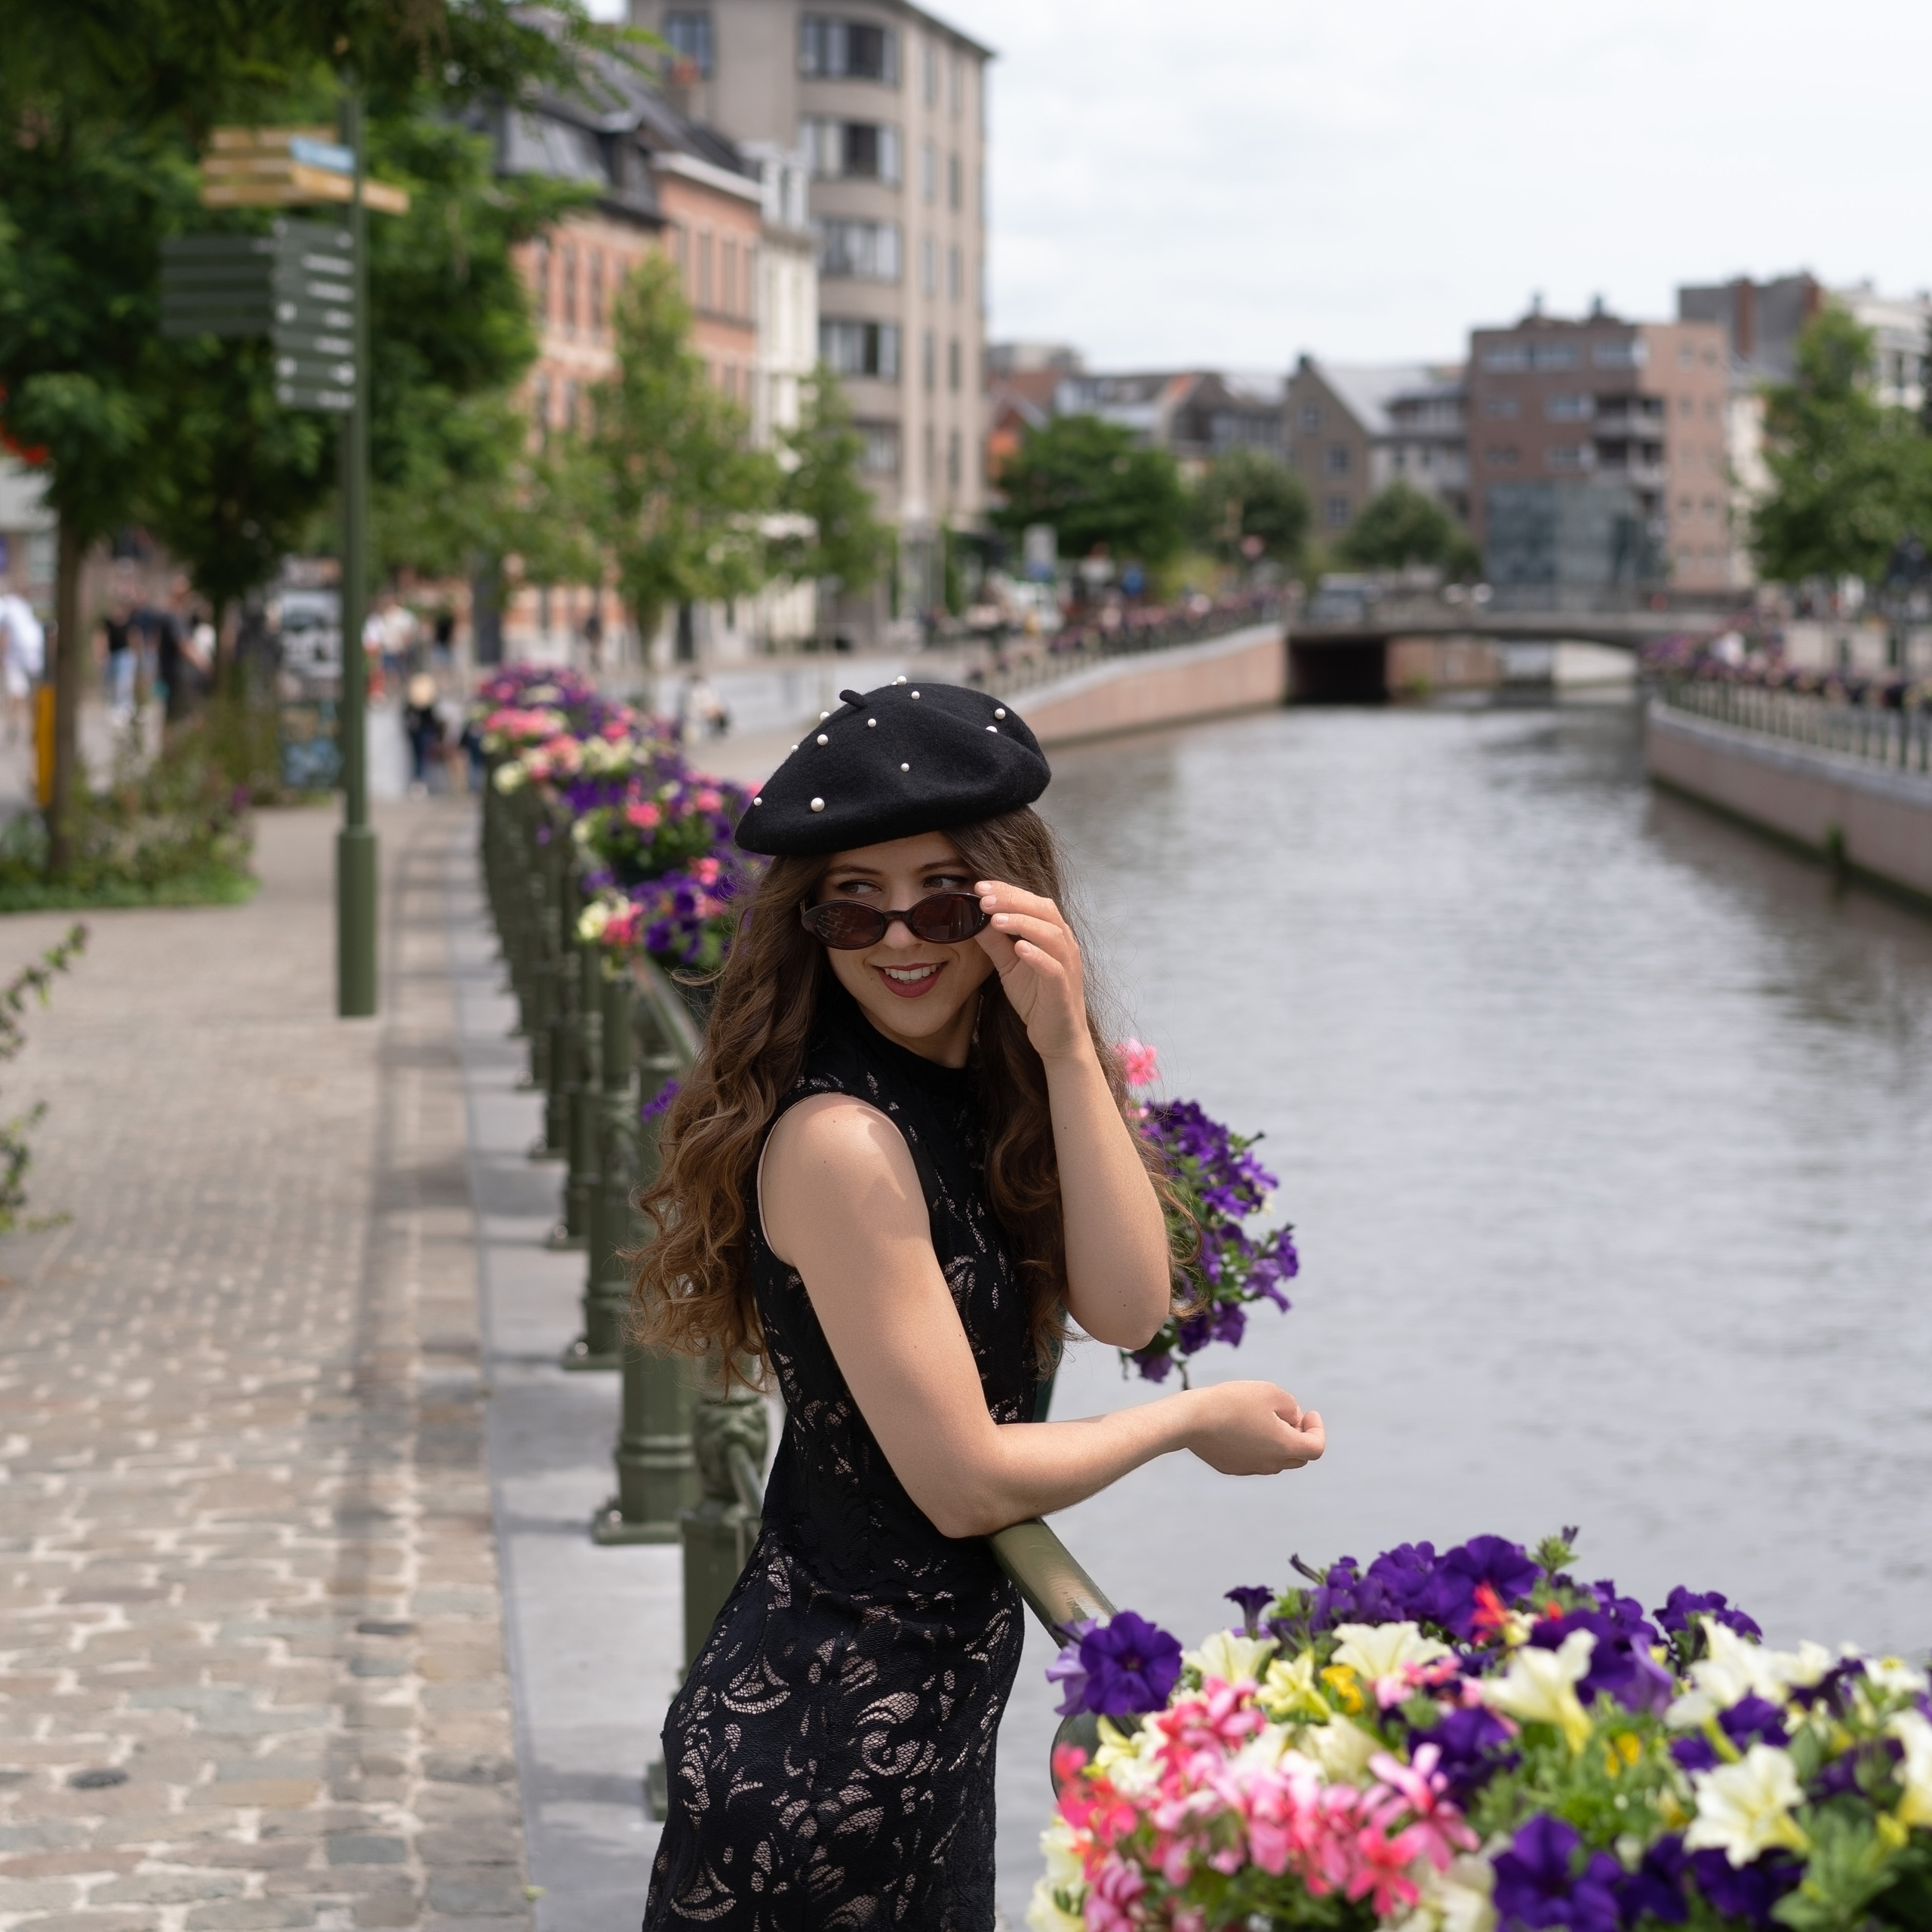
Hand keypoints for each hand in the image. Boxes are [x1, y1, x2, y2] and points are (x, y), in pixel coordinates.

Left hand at [974, 878, 1089, 1063]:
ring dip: (1023, 923)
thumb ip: (995, 943)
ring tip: (995, 919)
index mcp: (1052, 935)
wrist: (1058, 1038)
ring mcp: (1067, 966)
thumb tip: (973, 919)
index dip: (1008, 891)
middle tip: (983, 898)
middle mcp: (1064, 945)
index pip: (1033, 902)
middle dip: (1013, 900)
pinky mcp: (1064, 989)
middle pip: (1044, 911)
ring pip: (1052, 935)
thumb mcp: (1009, 966)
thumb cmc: (1036, 999)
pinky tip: (1019, 948)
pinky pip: (1054, 968)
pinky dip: (1038, 955)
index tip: (980, 886)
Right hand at [1184, 1381, 1325, 1474]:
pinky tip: (1241, 1426)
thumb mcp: (1271, 1392)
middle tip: (1288, 1416)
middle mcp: (1271, 1464)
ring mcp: (1250, 1468)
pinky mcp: (1231, 1467)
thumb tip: (1292, 1420)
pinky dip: (1257, 1446)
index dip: (1317, 1429)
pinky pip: (1253, 1458)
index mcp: (1285, 1447)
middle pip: (1299, 1457)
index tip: (1309, 1413)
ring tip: (1263, 1418)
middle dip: (1300, 1437)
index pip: (1316, 1448)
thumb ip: (1291, 1407)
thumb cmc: (1233, 1402)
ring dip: (1279, 1442)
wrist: (1191, 1419)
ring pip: (1276, 1459)